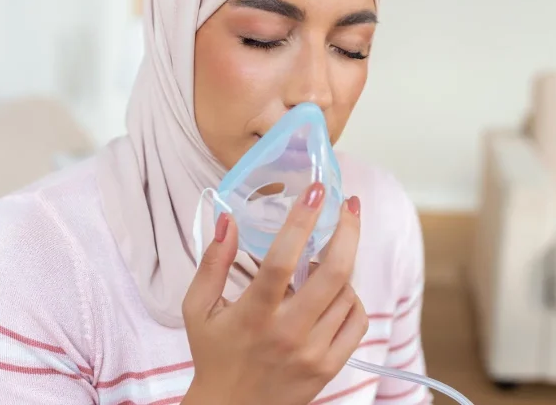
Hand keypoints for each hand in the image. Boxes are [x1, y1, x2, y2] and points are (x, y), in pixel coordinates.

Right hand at [182, 182, 364, 404]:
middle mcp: (288, 333)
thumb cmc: (215, 355)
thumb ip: (212, 262)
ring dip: (342, 268)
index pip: (282, 259)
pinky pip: (357, 321)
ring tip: (323, 261)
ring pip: (348, 294)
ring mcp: (313, 352)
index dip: (301, 220)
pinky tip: (335, 294)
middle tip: (349, 205)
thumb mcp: (198, 309)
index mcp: (253, 314)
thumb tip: (227, 219)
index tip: (314, 190)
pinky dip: (352, 300)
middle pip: (333, 273)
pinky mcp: (330, 367)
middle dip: (348, 231)